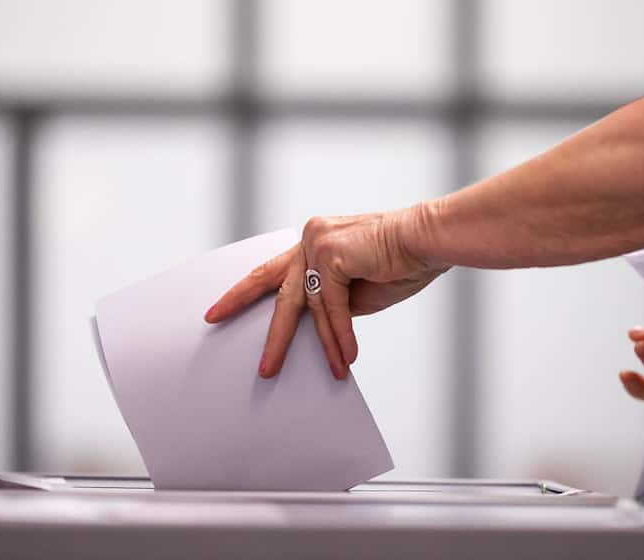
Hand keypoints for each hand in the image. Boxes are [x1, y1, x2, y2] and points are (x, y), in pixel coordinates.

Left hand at [204, 209, 448, 378]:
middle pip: (274, 286)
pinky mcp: (331, 254)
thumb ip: (332, 303)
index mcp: (314, 242)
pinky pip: (331, 306)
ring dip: (316, 345)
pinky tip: (346, 359)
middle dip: (242, 307)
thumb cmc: (401, 262)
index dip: (245, 291)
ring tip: (285, 372)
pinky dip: (341, 335)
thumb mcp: (357, 291)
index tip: (220, 308)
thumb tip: (317, 327)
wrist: (428, 241)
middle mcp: (310, 238)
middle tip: (215, 322)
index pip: (273, 269)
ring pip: (307, 305)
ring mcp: (318, 243)